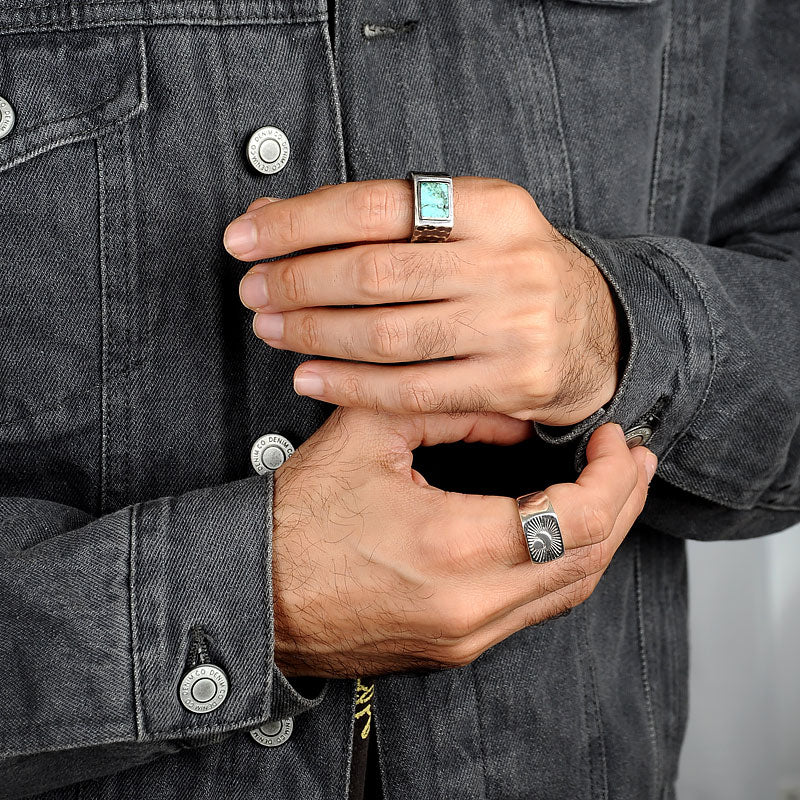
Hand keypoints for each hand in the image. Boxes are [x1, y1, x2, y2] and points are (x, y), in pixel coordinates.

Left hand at [226, 178, 619, 424]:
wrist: (599, 332)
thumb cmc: (514, 274)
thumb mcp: (470, 226)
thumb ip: (386, 220)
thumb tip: (275, 214)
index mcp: (494, 206)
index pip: (377, 206)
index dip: (299, 222)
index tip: (248, 236)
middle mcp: (508, 263)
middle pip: (375, 273)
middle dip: (297, 281)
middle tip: (255, 289)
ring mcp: (514, 327)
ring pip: (387, 336)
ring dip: (314, 333)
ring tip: (273, 328)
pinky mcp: (512, 383)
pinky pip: (410, 390)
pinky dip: (349, 386)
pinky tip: (310, 376)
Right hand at [271, 408, 655, 676]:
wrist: (253, 595)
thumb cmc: (299, 516)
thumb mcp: (369, 434)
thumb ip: (453, 414)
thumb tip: (517, 417)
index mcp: (451, 547)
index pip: (575, 519)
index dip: (611, 475)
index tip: (612, 437)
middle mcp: (470, 607)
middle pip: (588, 559)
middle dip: (623, 503)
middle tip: (630, 458)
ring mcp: (465, 637)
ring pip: (569, 590)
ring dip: (600, 536)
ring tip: (611, 488)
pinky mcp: (455, 649)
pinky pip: (535, 608)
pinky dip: (564, 565)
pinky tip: (564, 529)